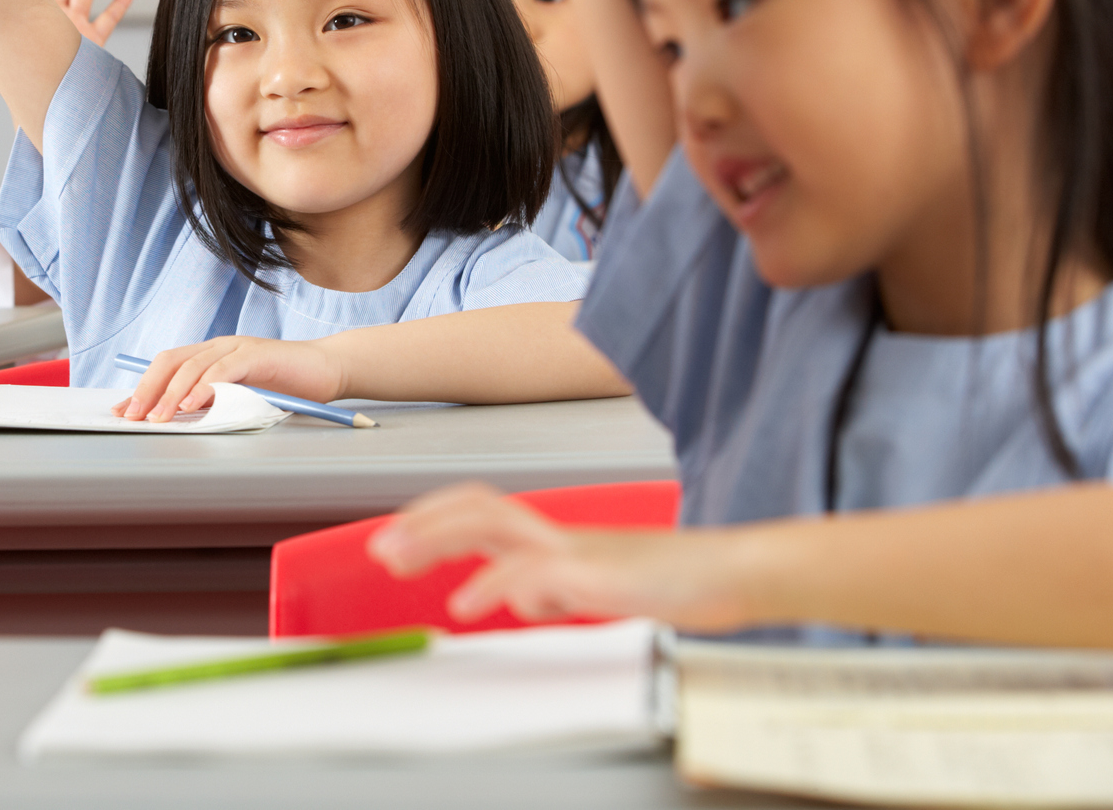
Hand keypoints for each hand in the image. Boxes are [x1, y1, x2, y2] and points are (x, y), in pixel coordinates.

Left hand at [116, 336, 346, 421]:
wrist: (327, 369)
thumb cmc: (285, 386)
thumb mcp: (241, 396)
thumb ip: (214, 402)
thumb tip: (177, 422)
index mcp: (211, 355)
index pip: (167, 366)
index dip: (142, 387)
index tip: (123, 412)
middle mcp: (219, 346)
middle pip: (171, 361)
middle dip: (147, 390)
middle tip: (133, 417)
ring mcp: (237, 347)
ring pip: (193, 365)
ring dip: (171, 393)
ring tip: (158, 417)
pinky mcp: (257, 354)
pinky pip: (224, 369)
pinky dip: (206, 386)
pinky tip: (193, 404)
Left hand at [367, 483, 754, 630]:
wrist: (734, 573)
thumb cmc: (674, 580)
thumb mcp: (595, 587)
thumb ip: (554, 587)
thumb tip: (518, 599)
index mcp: (557, 534)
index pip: (482, 509)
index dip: (434, 516)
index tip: (396, 537)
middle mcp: (559, 533)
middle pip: (477, 508)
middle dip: (422, 523)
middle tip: (379, 547)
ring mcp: (578, 549)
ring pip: (494, 525)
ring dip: (439, 538)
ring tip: (399, 559)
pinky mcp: (600, 574)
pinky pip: (537, 572)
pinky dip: (497, 583)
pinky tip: (470, 604)